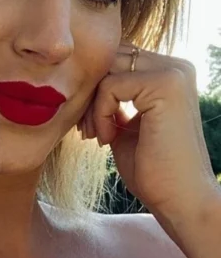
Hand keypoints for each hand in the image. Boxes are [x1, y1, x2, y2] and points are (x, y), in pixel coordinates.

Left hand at [79, 43, 217, 223]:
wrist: (179, 199)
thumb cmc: (150, 167)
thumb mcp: (124, 122)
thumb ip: (111, 96)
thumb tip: (79, 76)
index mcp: (170, 72)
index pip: (115, 57)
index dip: (93, 86)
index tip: (86, 122)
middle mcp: (176, 66)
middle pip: (109, 58)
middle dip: (88, 91)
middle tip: (84, 127)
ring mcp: (174, 73)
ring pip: (107, 70)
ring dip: (91, 104)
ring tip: (96, 134)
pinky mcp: (166, 86)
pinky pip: (110, 86)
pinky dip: (100, 113)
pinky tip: (107, 138)